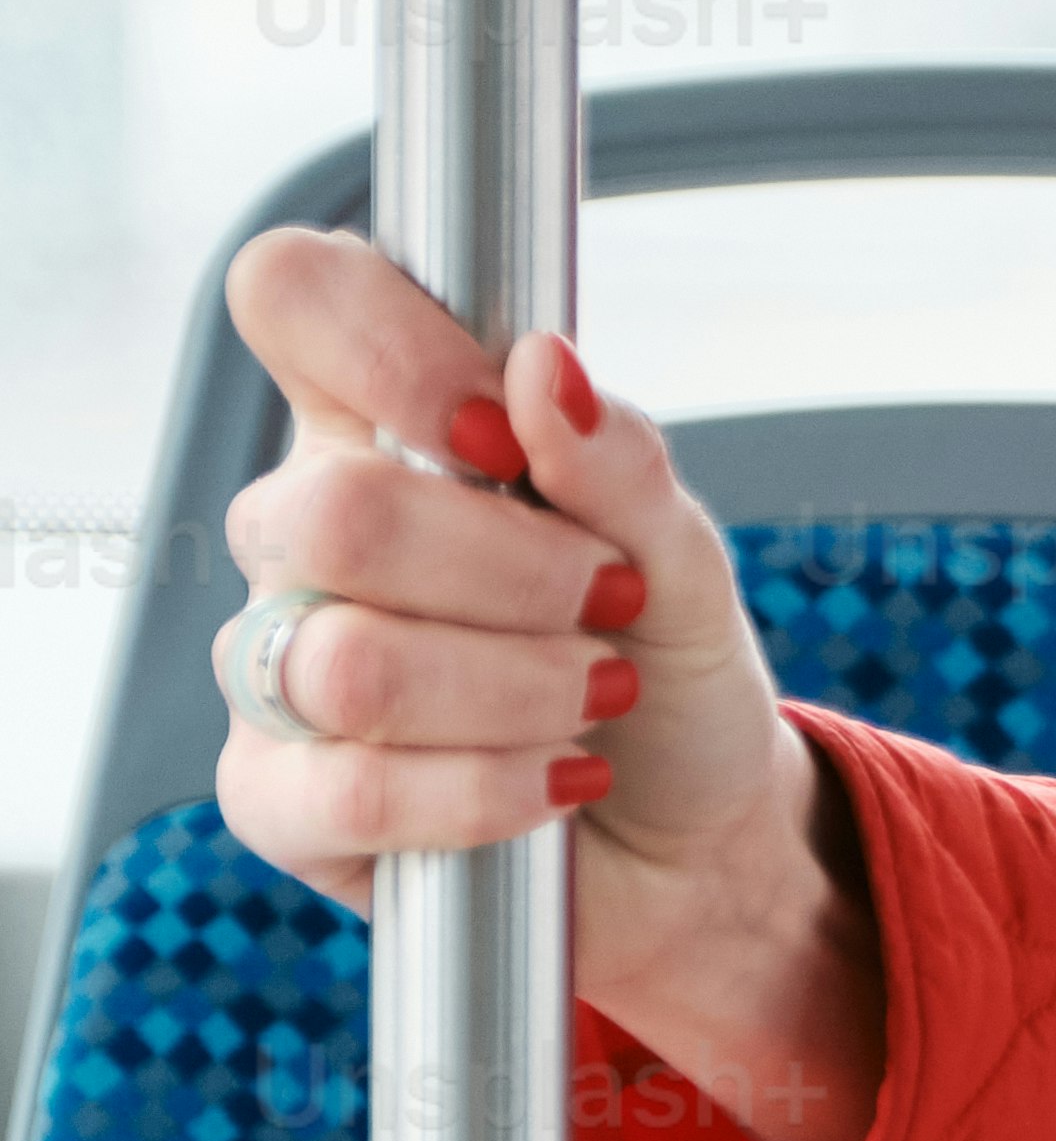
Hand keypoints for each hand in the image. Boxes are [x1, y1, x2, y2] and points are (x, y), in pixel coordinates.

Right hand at [216, 225, 883, 1140]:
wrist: (692, 841)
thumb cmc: (665, 673)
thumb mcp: (688, 563)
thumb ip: (621, 465)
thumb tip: (543, 367)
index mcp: (383, 424)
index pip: (298, 299)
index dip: (387, 345)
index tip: (499, 432)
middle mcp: (307, 532)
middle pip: (331, 512)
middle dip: (511, 572)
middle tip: (608, 600)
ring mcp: (277, 665)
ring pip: (347, 661)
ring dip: (516, 689)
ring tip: (597, 697)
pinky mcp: (281, 799)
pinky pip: (350, 791)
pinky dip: (488, 790)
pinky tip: (555, 780)